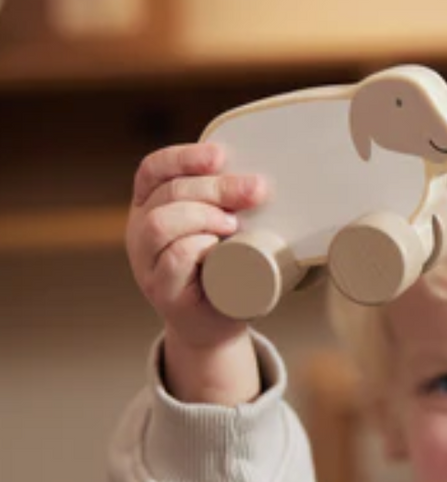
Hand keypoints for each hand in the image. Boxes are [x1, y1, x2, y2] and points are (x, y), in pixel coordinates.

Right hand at [126, 142, 267, 351]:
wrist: (215, 326)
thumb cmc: (223, 271)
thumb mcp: (222, 230)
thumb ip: (230, 202)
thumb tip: (269, 177)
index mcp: (151, 207)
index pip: (154, 170)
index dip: (185, 157)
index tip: (222, 155)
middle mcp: (141, 231)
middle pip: (168, 193)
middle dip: (215, 187)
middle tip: (255, 192)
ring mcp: (148, 264)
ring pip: (160, 223)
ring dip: (202, 216)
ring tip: (233, 225)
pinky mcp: (164, 292)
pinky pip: (172, 259)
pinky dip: (195, 248)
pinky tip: (215, 248)